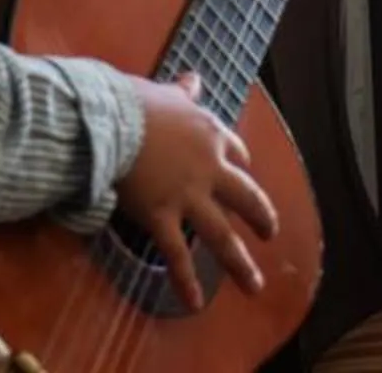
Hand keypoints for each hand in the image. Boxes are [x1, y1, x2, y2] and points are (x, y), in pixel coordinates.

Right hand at [115, 72, 276, 310]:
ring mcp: (189, 196)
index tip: (242, 170)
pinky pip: (177, 255)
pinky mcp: (162, 216)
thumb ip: (185, 92)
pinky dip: (186, 281)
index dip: (240, 165)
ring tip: (254, 285)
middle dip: (262, 218)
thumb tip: (194, 79)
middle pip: (246, 199)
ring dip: (240, 264)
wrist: (111, 120)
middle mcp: (209, 169)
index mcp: (211, 135)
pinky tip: (195, 303)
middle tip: (270, 234)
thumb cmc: (136, 102)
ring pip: (222, 236)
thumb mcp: (168, 93)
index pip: (236, 153)